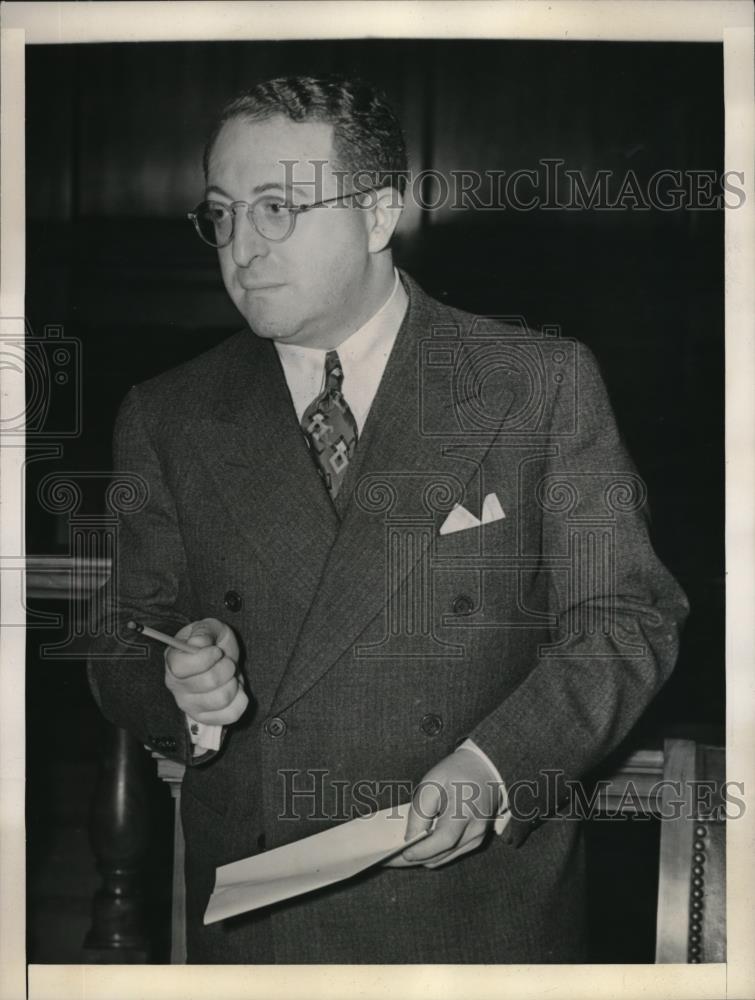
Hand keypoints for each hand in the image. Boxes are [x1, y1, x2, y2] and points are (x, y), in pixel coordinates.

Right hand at [164, 617, 247, 725]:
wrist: (221, 659)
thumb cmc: (212, 642)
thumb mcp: (209, 627)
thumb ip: (204, 631)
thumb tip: (198, 644)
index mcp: (173, 662)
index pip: (181, 667)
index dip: (204, 659)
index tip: (216, 651)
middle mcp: (177, 687)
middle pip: (207, 682)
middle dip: (226, 667)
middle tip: (227, 662)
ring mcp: (190, 705)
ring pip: (221, 699)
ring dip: (234, 683)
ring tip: (230, 676)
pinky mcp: (206, 717)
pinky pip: (231, 714)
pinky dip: (240, 699)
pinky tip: (234, 689)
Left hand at [384, 749, 498, 868]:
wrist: (486, 768)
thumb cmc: (457, 772)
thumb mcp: (432, 782)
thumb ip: (420, 811)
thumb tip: (410, 839)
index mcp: (465, 812)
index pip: (443, 840)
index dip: (421, 850)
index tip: (401, 854)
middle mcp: (475, 830)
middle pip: (442, 855)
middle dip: (416, 858)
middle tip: (391, 858)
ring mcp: (478, 837)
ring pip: (446, 858)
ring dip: (425, 857)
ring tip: (402, 852)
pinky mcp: (476, 840)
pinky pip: (452, 853)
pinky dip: (435, 852)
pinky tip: (420, 846)